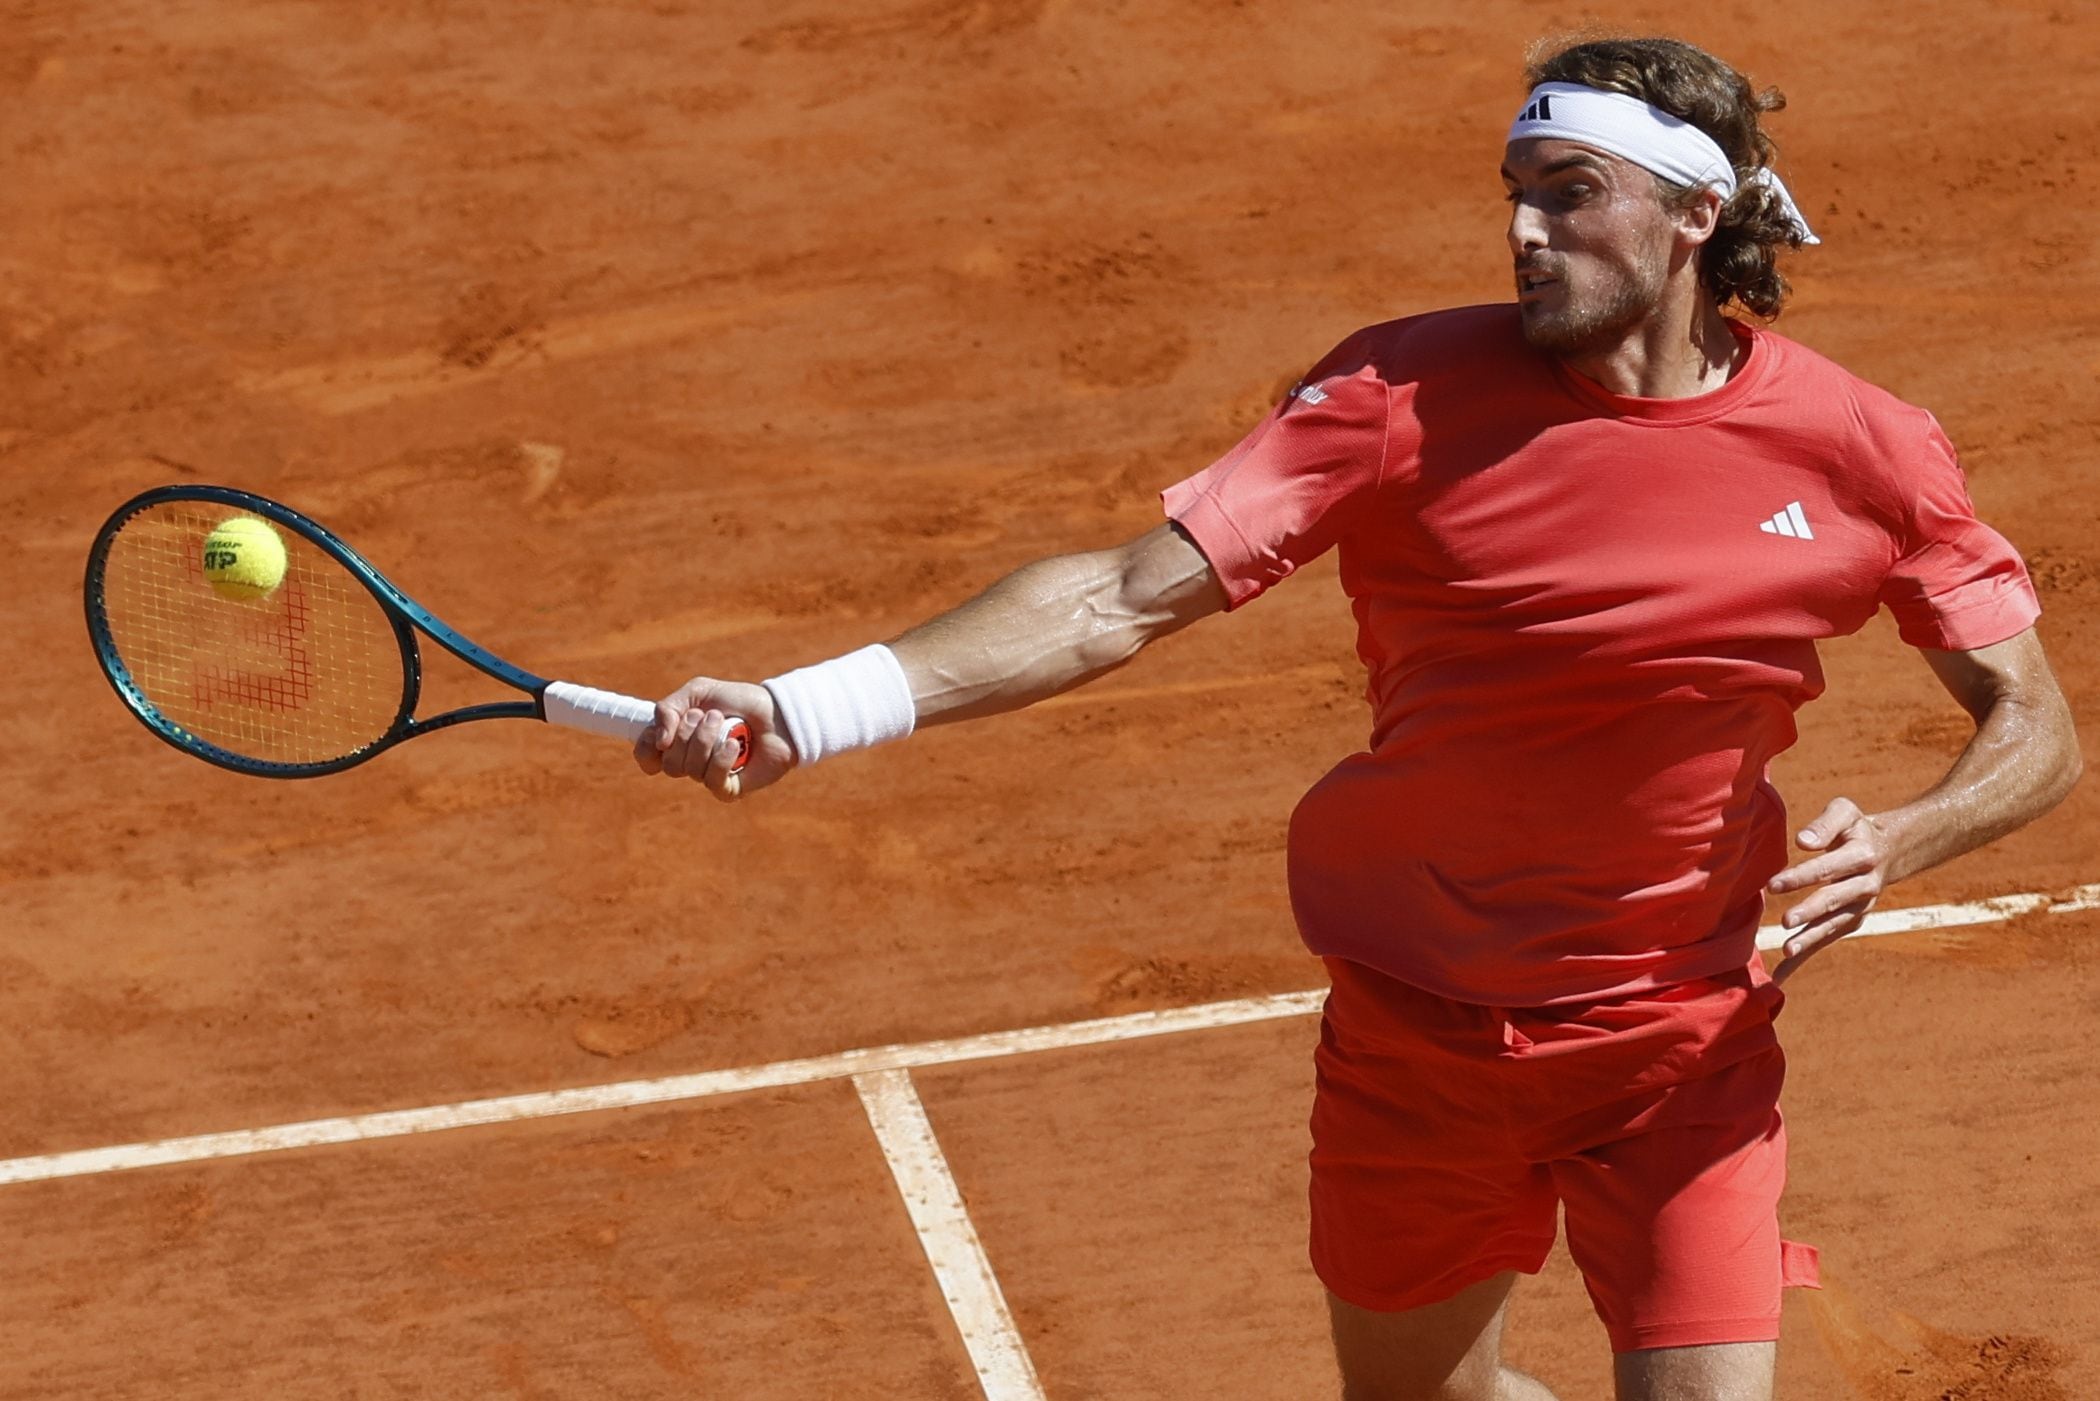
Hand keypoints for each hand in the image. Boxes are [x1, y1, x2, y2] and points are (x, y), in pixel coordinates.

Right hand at [632, 677, 795, 801]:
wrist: (777, 713)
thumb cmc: (739, 701)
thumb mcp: (698, 692)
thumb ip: (668, 708)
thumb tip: (659, 742)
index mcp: (677, 740)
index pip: (646, 756)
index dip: (646, 750)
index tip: (661, 738)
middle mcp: (689, 761)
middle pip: (668, 763)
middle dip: (687, 735)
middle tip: (708, 716)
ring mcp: (709, 776)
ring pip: (690, 770)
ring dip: (706, 741)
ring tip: (725, 723)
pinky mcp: (729, 789)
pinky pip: (713, 781)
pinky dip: (722, 759)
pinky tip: (735, 744)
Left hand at [1765, 797, 1892, 983]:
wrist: (1889, 850)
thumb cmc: (1855, 827)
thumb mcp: (1845, 811)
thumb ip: (1824, 824)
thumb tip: (1802, 841)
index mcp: (1862, 856)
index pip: (1827, 867)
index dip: (1801, 876)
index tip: (1772, 885)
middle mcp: (1865, 885)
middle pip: (1833, 900)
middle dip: (1809, 911)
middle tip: (1785, 921)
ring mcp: (1860, 907)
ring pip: (1833, 925)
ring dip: (1810, 939)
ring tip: (1787, 951)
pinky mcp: (1852, 921)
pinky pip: (1827, 939)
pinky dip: (1806, 956)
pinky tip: (1781, 974)